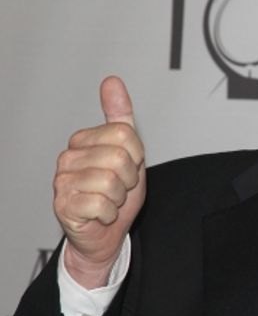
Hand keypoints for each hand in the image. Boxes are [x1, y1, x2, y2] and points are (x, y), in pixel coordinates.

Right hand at [53, 77, 145, 287]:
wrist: (105, 235)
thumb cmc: (116, 195)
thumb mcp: (128, 153)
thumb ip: (121, 118)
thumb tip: (111, 81)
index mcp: (83, 139)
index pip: (126, 134)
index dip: (137, 157)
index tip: (128, 169)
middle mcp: (68, 156)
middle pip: (120, 157)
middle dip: (129, 180)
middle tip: (119, 190)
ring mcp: (62, 180)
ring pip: (111, 182)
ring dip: (119, 199)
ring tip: (109, 201)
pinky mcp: (63, 205)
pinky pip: (101, 204)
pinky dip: (109, 214)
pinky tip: (101, 215)